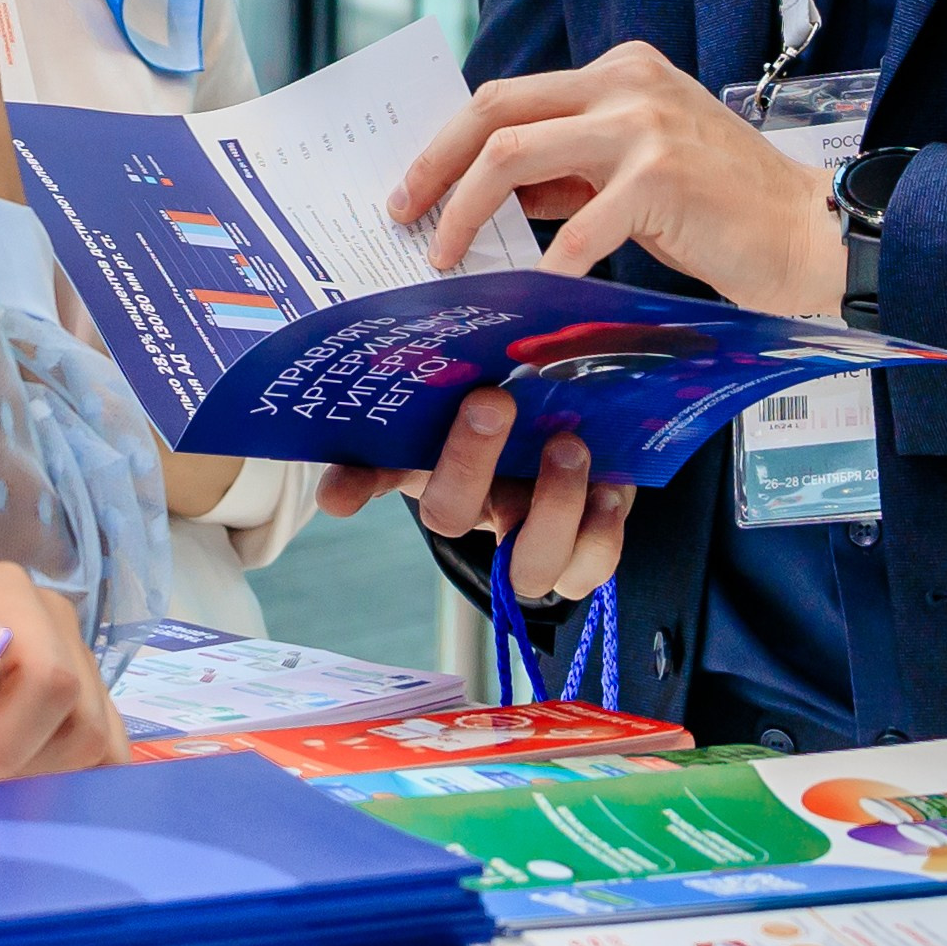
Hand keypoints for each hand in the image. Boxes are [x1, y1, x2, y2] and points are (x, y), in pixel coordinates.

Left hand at [0, 561, 128, 800]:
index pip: (48, 681)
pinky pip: (108, 761)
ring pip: (97, 746)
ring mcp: (73, 668)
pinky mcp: (82, 716)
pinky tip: (7, 780)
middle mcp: (50, 623)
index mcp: (3, 593)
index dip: (0, 747)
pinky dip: (63, 789)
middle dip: (10, 767)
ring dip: (29, 778)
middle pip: (78, 720)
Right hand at [319, 390, 633, 606]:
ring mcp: (531, 538)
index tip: (337, 491)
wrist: (594, 424)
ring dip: (550, 505)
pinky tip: (610, 486)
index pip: (378, 475)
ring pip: (528, 567)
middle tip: (493, 400)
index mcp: (437, 466)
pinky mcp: (585, 548)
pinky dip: (603, 530)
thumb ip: (445, 382)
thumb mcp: (485, 392)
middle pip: (451, 514)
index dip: (354, 484)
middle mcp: (478, 513)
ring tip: (568, 445)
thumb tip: (405, 378)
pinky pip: (591, 566)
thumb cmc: (528, 407)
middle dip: (468, 459)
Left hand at [388, 41, 846, 317]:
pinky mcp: (662, 175)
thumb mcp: (634, 168)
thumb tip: (486, 196)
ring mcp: (643, 124)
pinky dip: (546, 264)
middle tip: (403, 215)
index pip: (507, 94)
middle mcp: (626, 82)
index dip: (448, 141)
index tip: (413, 187)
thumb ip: (568, 169)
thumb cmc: (717, 208)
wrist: (803, 230)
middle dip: (435, 165)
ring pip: (514, 155)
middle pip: (495, 110)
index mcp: (618, 71)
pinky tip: (531, 295)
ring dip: (467, 211)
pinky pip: (578, 225)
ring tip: (448, 257)